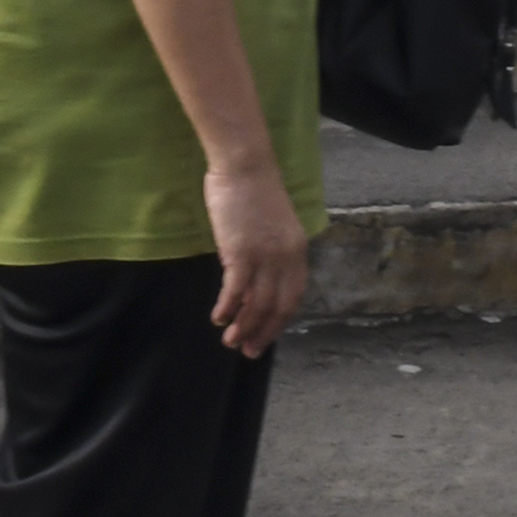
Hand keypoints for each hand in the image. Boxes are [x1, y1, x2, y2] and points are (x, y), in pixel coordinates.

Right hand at [205, 162, 308, 357]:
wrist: (244, 165)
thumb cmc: (253, 191)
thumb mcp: (272, 226)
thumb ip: (270, 253)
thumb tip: (254, 284)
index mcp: (298, 251)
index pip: (293, 296)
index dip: (279, 321)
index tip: (266, 335)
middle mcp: (286, 257)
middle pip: (278, 306)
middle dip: (263, 333)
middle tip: (249, 351)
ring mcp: (265, 256)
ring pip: (258, 304)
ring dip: (244, 327)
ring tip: (230, 341)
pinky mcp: (241, 252)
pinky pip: (236, 290)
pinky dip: (228, 308)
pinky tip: (218, 317)